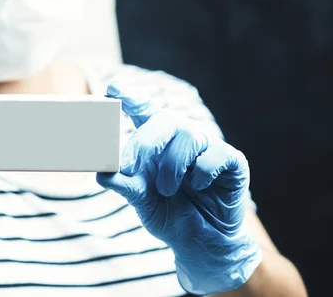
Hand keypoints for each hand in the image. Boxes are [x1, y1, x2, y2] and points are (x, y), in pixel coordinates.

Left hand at [97, 84, 260, 295]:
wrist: (200, 243)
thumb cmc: (169, 214)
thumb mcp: (141, 200)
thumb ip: (124, 184)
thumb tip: (100, 173)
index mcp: (157, 142)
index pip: (144, 111)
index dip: (130, 98)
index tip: (113, 89)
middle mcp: (181, 138)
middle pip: (164, 119)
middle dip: (144, 141)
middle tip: (129, 165)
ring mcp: (207, 147)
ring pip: (188, 134)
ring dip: (172, 165)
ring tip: (166, 190)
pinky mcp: (231, 161)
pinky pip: (216, 153)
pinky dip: (202, 172)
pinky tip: (198, 187)